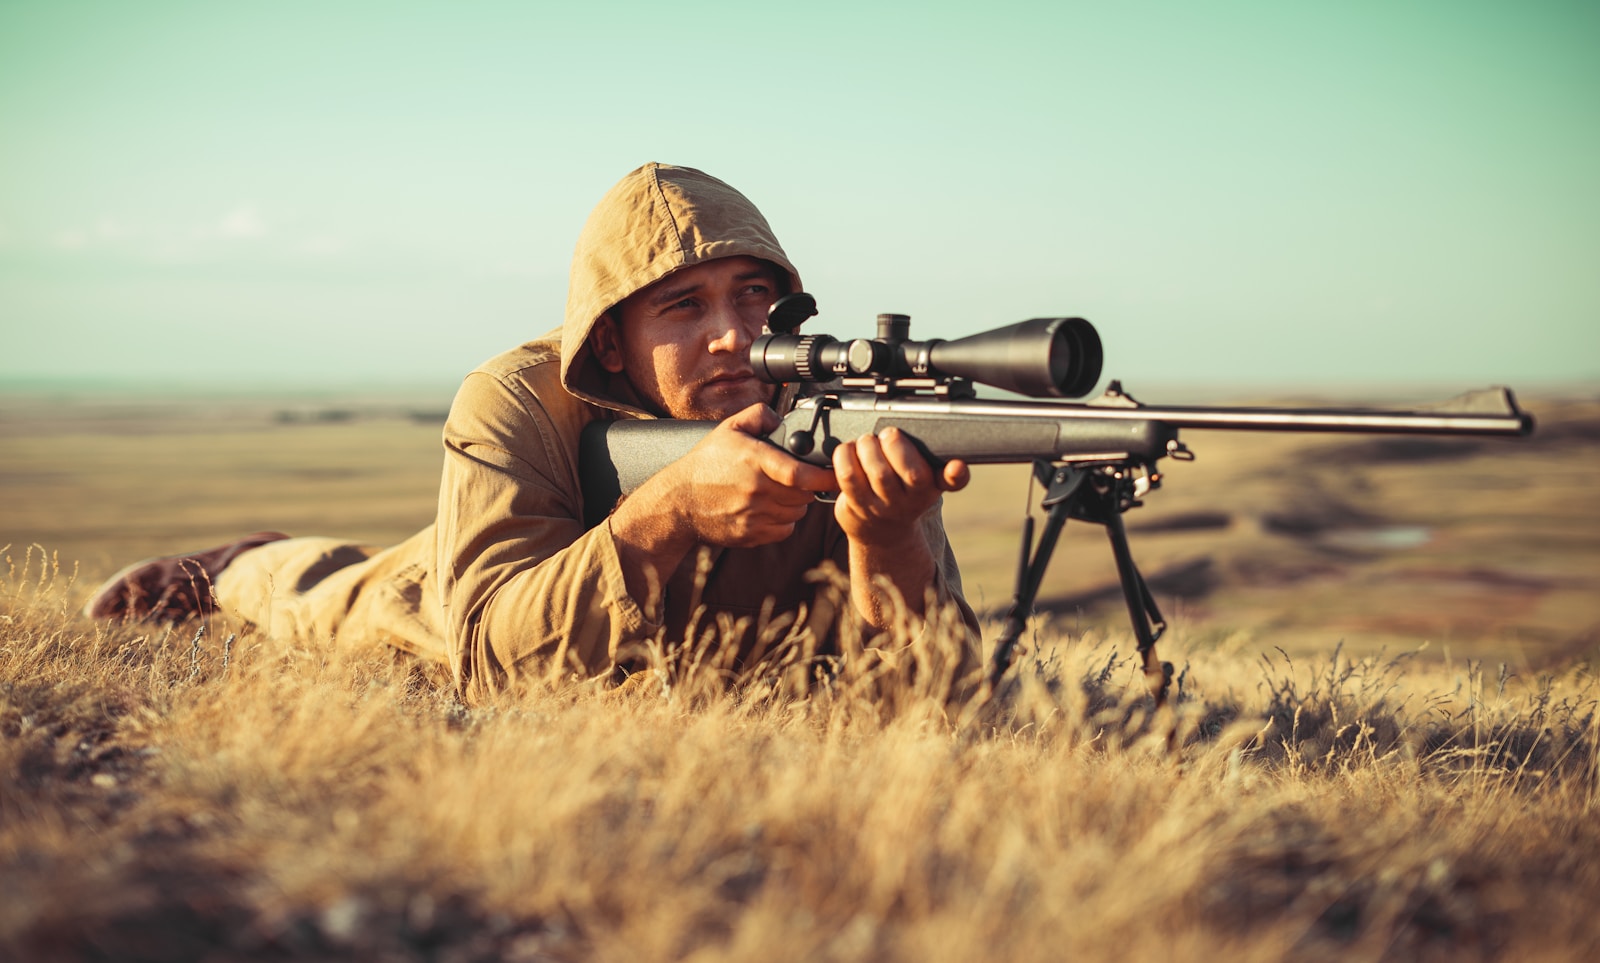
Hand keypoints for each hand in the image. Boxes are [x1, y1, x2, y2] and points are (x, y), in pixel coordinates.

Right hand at [612, 404, 837, 564]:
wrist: (679, 502)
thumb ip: (760, 415)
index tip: (834, 472)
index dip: (824, 476)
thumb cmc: (705, 464)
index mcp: (754, 462)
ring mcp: (754, 516)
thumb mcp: (729, 428)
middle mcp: (756, 491)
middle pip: (804, 494)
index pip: (800, 474)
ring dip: (796, 503)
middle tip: (798, 477)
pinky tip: (771, 508)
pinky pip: (784, 530)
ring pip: (797, 512)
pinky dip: (785, 521)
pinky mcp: (751, 534)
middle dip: (808, 485)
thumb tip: (783, 420)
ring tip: (780, 491)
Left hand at [831, 426, 969, 548]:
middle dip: (896, 445)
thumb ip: (930, 460)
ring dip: (869, 448)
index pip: (952, 481)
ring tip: (866, 441)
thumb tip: (927, 441)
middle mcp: (912, 500)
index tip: (956, 466)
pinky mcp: (857, 506)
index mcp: (932, 486)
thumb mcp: (923, 480)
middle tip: (887, 434)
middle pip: (911, 473)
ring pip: (879, 473)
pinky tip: (848, 450)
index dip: (957, 474)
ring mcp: (884, 507)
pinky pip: (849, 477)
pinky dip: (845, 456)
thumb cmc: (901, 493)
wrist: (882, 533)